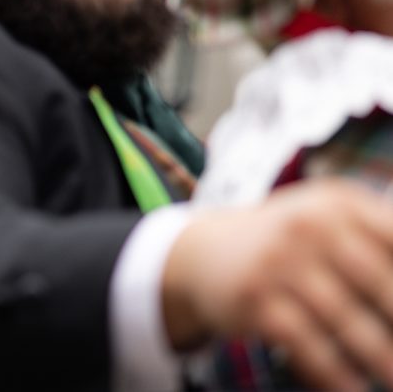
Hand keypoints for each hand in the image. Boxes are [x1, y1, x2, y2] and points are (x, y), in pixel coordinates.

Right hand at [164, 179, 392, 389]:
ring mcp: (278, 263)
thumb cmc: (286, 241)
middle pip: (378, 282)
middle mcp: (308, 226)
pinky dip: (334, 372)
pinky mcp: (254, 300)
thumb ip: (377, 235)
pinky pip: (306, 343)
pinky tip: (353, 388)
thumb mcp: (328, 219)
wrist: (202, 252)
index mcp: (339, 204)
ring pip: (345, 319)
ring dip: (379, 356)